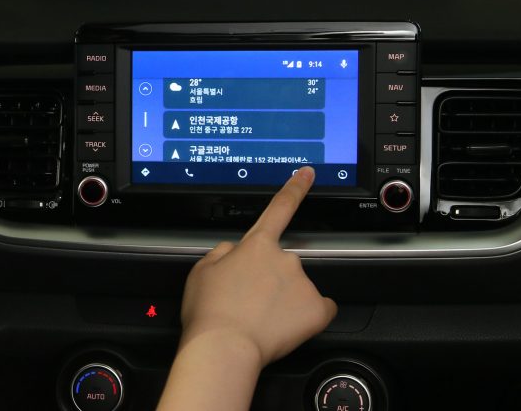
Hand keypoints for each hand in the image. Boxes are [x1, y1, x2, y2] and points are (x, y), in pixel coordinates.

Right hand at [179, 166, 336, 367]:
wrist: (225, 347)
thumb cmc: (209, 311)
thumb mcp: (201, 271)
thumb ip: (222, 252)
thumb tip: (234, 251)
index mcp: (256, 246)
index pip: (279, 209)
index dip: (294, 188)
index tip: (307, 174)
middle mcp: (285, 258)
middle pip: (281, 264)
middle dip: (269, 280)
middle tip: (248, 303)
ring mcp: (304, 283)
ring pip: (297, 288)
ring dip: (283, 300)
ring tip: (260, 319)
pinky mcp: (317, 309)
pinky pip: (319, 310)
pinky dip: (306, 317)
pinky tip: (287, 326)